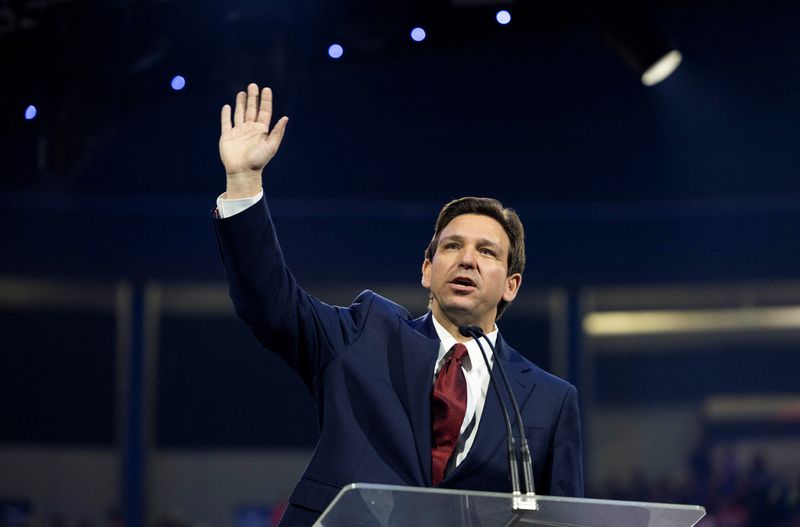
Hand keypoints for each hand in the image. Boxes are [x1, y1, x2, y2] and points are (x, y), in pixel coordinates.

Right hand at [219, 83, 288, 197]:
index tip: (266, 89)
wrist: (243, 172)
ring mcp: (238, 132)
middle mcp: (250, 129)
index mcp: (261, 130)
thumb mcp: (271, 146)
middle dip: (253, 97)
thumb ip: (277, 132)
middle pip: (252, 109)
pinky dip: (226, 114)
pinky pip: (226, 122)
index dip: (265, 100)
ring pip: (239, 113)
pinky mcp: (227, 136)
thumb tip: (286, 118)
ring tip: (242, 92)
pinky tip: (227, 106)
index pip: (264, 111)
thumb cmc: (258, 161)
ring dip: (241, 103)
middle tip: (253, 85)